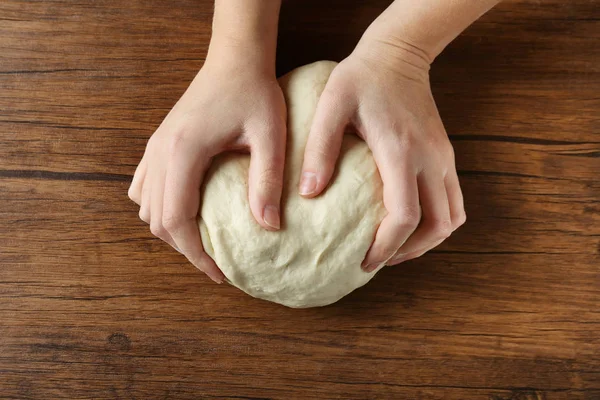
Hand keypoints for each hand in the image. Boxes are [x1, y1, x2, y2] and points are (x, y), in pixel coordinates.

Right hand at [128, 61, 285, 282]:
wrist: (234, 60)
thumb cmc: (254, 93)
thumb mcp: (270, 137)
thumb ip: (267, 181)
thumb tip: (269, 227)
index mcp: (183, 152)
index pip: (177, 220)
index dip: (195, 254)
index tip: (219, 272)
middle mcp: (160, 152)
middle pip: (157, 220)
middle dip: (185, 247)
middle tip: (216, 262)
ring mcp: (154, 148)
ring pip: (147, 207)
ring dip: (171, 229)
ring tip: (203, 241)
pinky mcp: (159, 143)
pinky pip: (145, 187)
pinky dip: (161, 208)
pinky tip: (187, 211)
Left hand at [299, 40, 465, 271]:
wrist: (400, 53)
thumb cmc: (361, 78)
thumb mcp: (332, 105)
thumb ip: (320, 148)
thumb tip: (310, 193)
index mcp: (401, 151)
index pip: (406, 215)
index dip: (387, 246)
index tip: (364, 262)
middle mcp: (430, 159)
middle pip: (436, 226)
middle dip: (408, 251)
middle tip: (377, 260)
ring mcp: (443, 158)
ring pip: (452, 218)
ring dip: (426, 241)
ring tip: (395, 249)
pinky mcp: (445, 154)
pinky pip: (455, 202)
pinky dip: (438, 222)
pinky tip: (412, 224)